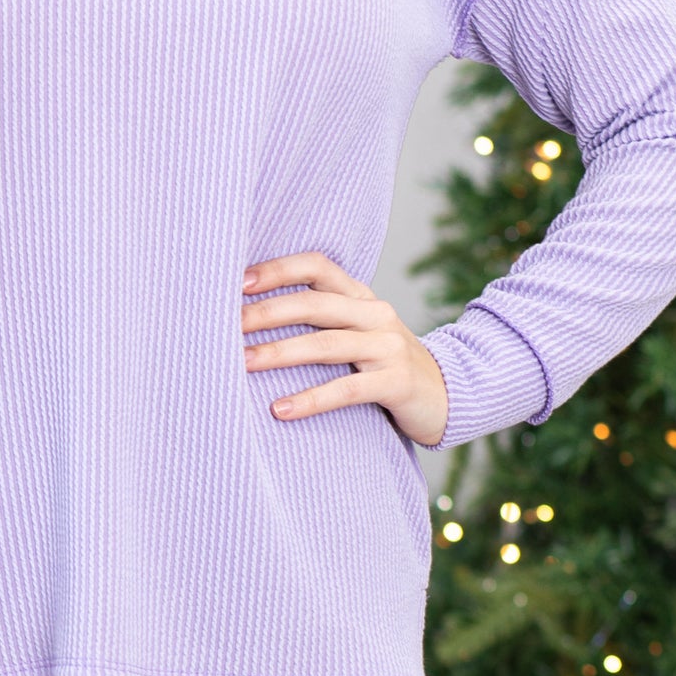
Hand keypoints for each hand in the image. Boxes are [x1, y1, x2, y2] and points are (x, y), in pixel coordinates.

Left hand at [242, 251, 448, 447]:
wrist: (448, 394)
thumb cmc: (383, 363)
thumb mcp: (357, 331)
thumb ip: (319, 319)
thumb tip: (249, 315)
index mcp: (360, 296)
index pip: (317, 266)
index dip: (278, 269)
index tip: (237, 282)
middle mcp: (375, 314)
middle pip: (314, 305)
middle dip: (267, 313)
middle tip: (227, 324)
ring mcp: (388, 347)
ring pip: (326, 346)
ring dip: (280, 354)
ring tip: (242, 363)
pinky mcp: (396, 382)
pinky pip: (347, 389)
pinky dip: (311, 398)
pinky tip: (280, 409)